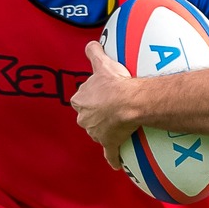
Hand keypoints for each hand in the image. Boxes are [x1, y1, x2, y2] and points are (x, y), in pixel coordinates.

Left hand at [71, 40, 140, 169]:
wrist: (128, 101)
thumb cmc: (114, 83)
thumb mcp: (102, 63)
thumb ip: (93, 52)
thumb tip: (91, 43)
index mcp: (80, 102)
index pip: (81, 100)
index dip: (91, 97)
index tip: (101, 94)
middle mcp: (84, 119)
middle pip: (88, 117)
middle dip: (97, 114)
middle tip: (112, 108)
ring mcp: (96, 133)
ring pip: (99, 133)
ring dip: (107, 130)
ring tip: (120, 124)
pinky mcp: (110, 143)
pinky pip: (110, 154)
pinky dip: (113, 159)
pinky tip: (117, 164)